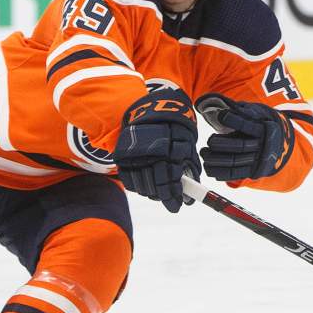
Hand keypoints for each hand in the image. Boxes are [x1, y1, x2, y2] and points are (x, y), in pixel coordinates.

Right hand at [113, 89, 199, 212]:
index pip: (170, 183)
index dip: (173, 197)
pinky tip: (144, 185)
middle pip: (154, 187)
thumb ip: (188, 169)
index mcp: (169, 152)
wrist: (154, 106)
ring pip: (141, 185)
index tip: (177, 206)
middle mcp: (150, 155)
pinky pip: (128, 178)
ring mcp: (135, 155)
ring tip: (157, 192)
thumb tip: (189, 194)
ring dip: (150, 193)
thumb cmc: (175, 128)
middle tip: (169, 200)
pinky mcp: (123, 155)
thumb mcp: (187, 145)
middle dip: (163, 197)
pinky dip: (136, 186)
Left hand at [196, 94, 294, 181]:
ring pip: (234, 161)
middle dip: (221, 144)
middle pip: (240, 146)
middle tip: (209, 140)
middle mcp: (262, 145)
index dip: (234, 120)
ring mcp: (257, 160)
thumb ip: (244, 110)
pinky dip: (220, 173)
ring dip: (216, 159)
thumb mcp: (258, 113)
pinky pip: (235, 174)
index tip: (220, 116)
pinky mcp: (252, 171)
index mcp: (264, 129)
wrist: (280, 143)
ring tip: (204, 153)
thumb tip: (225, 108)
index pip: (248, 125)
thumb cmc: (261, 124)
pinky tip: (209, 168)